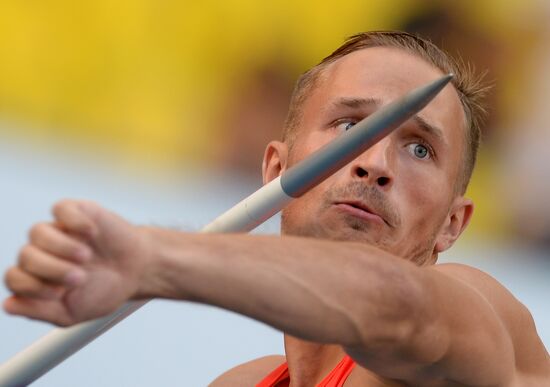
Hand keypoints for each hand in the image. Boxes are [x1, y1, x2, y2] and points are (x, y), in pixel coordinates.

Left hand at [3, 200, 149, 325]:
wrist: (139, 270)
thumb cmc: (105, 289)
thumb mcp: (72, 313)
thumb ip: (39, 312)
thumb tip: (8, 304)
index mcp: (36, 276)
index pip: (15, 278)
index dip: (34, 287)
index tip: (61, 293)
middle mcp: (42, 251)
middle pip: (25, 256)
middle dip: (52, 270)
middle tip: (80, 277)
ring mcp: (59, 230)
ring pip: (37, 232)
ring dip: (62, 247)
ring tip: (86, 256)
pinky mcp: (77, 212)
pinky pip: (61, 208)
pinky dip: (75, 221)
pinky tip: (92, 234)